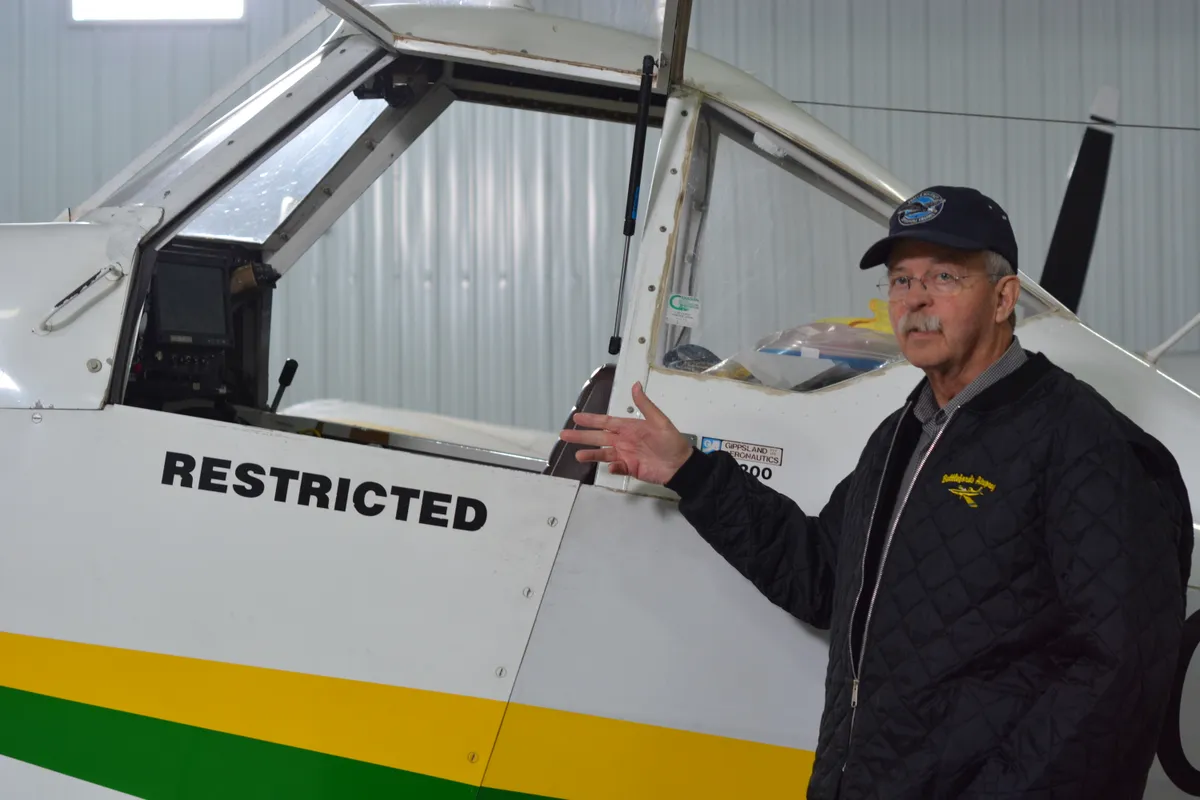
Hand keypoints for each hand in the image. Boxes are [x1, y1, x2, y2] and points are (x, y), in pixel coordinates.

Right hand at [558, 381, 693, 484]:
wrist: (680, 465)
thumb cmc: (671, 441)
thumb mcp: (659, 420)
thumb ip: (645, 405)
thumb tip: (635, 385)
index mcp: (629, 427)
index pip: (606, 422)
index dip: (591, 420)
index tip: (576, 417)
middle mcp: (623, 440)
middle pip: (599, 437)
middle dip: (582, 436)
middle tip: (564, 435)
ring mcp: (625, 455)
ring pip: (603, 453)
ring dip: (591, 453)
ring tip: (577, 454)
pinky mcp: (630, 468)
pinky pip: (617, 467)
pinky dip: (612, 467)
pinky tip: (609, 466)